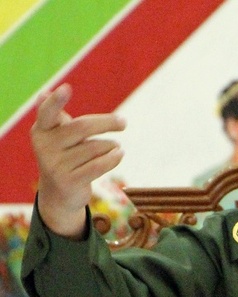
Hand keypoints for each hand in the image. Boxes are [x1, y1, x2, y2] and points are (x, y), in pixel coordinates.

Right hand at [31, 84, 125, 237]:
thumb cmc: (64, 156)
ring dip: (111, 145)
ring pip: (95, 147)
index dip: (56, 101)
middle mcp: (44, 146)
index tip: (66, 88)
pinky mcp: (68, 181)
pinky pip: (99, 165)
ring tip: (115, 146)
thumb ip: (56, 116)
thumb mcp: (58, 135)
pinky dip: (114, 158)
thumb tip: (44, 94)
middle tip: (123, 122)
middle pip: (83, 127)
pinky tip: (120, 154)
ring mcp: (54, 165)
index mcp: (41, 130)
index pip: (47, 112)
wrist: (59, 194)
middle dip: (107, 123)